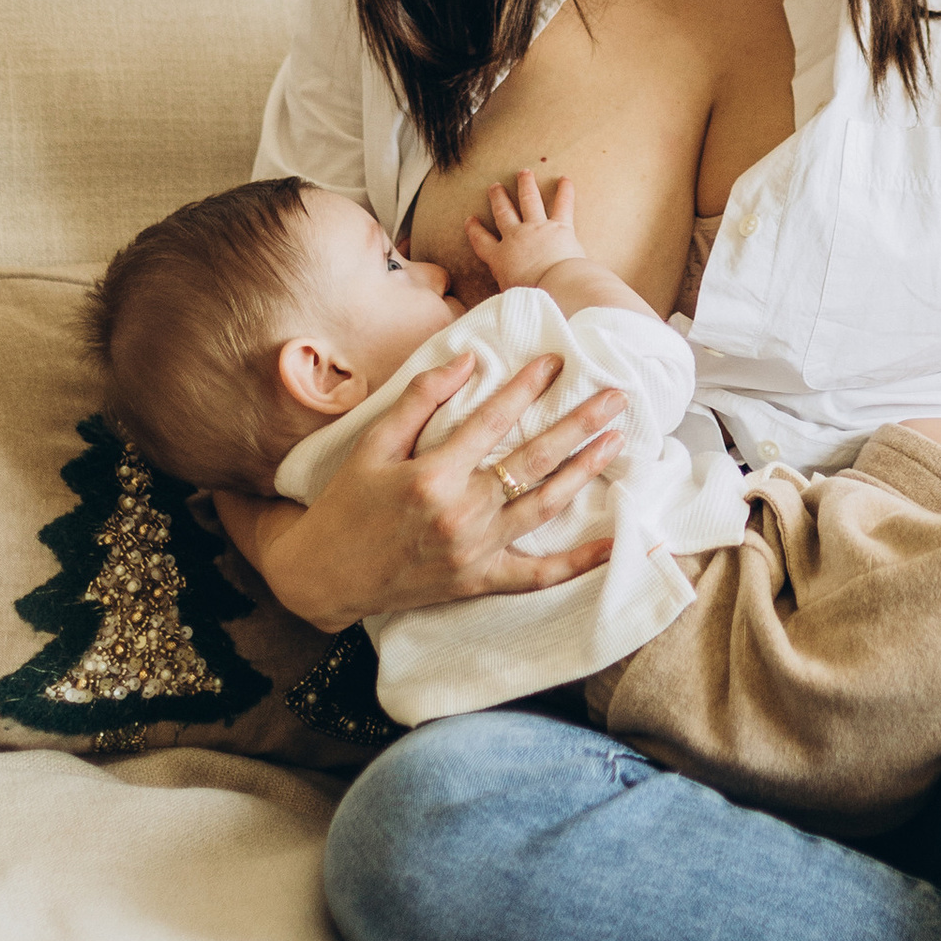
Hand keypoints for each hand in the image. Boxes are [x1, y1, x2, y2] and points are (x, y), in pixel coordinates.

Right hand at [218, 344, 622, 631]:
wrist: (324, 576)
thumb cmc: (347, 503)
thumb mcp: (372, 444)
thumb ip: (419, 399)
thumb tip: (467, 359)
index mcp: (432, 475)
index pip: (493, 421)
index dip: (527, 387)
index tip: (557, 361)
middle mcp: (460, 514)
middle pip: (533, 460)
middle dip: (579, 423)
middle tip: (616, 396)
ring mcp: (474, 551)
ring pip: (544, 505)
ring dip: (585, 470)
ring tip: (617, 440)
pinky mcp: (479, 581)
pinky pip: (538, 575)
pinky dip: (577, 562)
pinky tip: (613, 544)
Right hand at [465, 167, 586, 291]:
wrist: (555, 288)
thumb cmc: (533, 298)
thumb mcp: (509, 297)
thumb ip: (506, 292)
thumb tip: (504, 303)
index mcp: (499, 257)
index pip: (481, 240)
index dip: (474, 229)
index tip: (471, 219)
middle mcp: (515, 238)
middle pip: (503, 212)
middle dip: (497, 198)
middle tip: (494, 186)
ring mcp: (537, 228)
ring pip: (528, 200)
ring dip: (525, 185)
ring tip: (524, 173)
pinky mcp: (560, 227)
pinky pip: (562, 205)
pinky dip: (565, 191)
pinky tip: (565, 179)